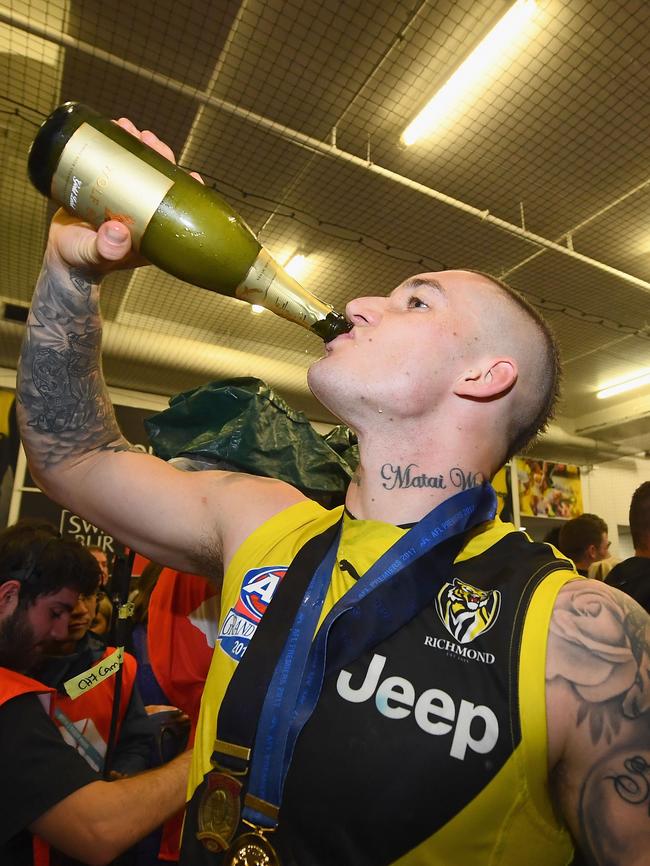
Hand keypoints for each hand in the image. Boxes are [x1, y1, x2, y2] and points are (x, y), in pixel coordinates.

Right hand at [47, 118, 202, 274]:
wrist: (62, 255)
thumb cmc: (82, 260)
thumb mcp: (94, 254)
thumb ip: (106, 248)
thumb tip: (117, 231)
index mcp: (152, 232)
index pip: (178, 208)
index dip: (188, 190)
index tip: (192, 174)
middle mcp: (144, 214)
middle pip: (159, 180)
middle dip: (158, 156)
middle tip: (147, 138)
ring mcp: (127, 201)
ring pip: (140, 168)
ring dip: (137, 146)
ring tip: (127, 127)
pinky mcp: (110, 190)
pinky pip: (119, 166)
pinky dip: (118, 147)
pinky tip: (113, 129)